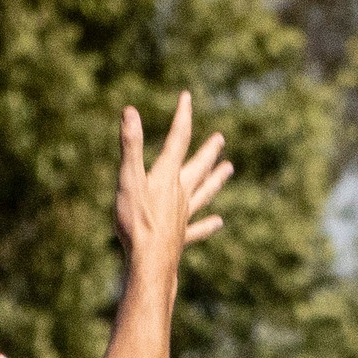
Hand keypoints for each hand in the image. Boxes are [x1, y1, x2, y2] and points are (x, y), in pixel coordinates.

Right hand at [114, 92, 232, 268]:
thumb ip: (130, 146)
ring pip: (205, 193)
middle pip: (198, 166)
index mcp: (167, 176)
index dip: (183, 116)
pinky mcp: (181, 237)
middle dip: (208, 151)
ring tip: (229, 169)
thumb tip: (130, 111)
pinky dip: (208, 224)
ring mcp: (183, 215)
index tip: (187, 97)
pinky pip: (198, 228)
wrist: (149, 260)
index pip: (178, 139)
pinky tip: (218, 222)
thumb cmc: (135, 220)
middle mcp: (180, 192)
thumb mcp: (128, 178)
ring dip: (216, 180)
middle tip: (220, 139)